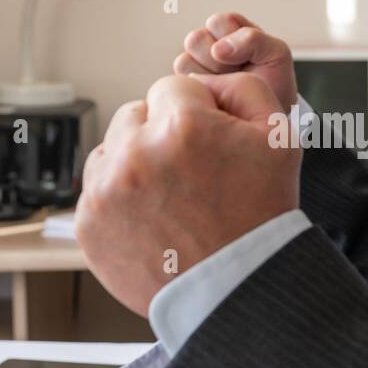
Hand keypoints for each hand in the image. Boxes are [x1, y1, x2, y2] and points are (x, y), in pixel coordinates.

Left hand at [75, 72, 299, 316]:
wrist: (237, 289)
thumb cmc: (260, 218)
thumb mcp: (278, 139)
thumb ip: (244, 88)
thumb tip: (207, 79)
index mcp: (182, 126)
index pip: (171, 87)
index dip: (194, 112)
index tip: (206, 143)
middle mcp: (136, 153)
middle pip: (135, 115)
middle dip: (159, 134)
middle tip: (189, 173)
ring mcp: (106, 191)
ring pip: (111, 150)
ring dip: (134, 163)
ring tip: (169, 197)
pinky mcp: (89, 223)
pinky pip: (97, 190)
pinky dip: (119, 199)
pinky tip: (151, 218)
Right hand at [174, 11, 297, 110]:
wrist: (268, 119)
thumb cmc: (274, 83)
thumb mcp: (277, 54)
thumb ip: (253, 39)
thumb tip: (217, 49)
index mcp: (230, 30)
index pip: (217, 22)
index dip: (232, 39)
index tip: (249, 56)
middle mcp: (209, 45)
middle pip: (196, 39)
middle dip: (218, 59)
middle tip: (236, 73)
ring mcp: (194, 66)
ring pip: (184, 60)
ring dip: (208, 75)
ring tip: (227, 85)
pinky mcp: (186, 87)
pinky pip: (181, 82)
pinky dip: (201, 89)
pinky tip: (217, 95)